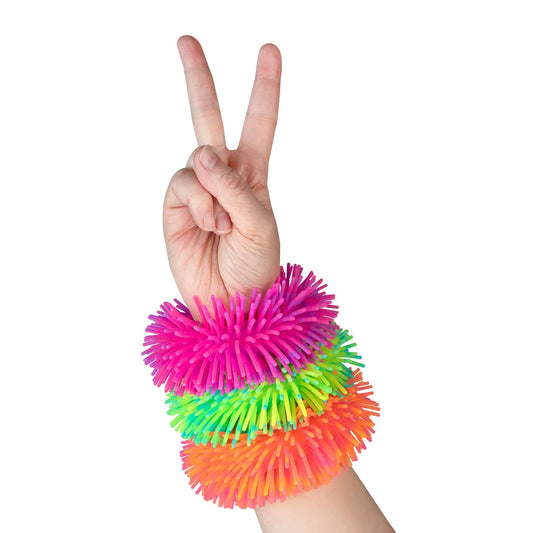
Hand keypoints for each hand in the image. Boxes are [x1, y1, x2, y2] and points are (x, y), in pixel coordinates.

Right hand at [163, 36, 280, 320]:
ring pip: (196, 159)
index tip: (269, 51)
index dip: (264, 88)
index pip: (259, 123)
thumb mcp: (260, 223)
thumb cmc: (256, 265)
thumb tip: (200, 152)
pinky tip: (209, 226)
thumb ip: (233, 186)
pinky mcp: (175, 205)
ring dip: (214, 193)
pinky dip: (199, 204)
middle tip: (186, 39)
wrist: (231, 302)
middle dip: (199, 79)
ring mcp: (196, 189)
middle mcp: (222, 175)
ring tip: (224, 226)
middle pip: (209, 117)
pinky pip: (183, 184)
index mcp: (253, 175)